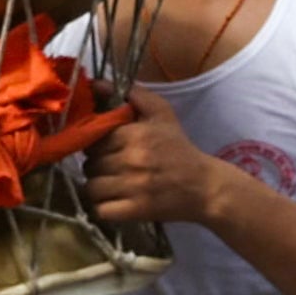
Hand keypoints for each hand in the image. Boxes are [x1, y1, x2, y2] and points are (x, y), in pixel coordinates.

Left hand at [82, 86, 228, 227]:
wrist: (205, 187)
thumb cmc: (179, 148)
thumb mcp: (162, 114)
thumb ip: (134, 95)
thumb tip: (98, 83)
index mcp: (136, 134)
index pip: (93, 138)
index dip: (95, 143)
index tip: (106, 148)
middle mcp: (132, 160)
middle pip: (89, 163)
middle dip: (96, 165)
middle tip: (111, 167)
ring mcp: (133, 187)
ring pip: (91, 187)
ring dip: (98, 187)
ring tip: (112, 184)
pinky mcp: (136, 211)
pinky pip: (100, 210)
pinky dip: (104, 207)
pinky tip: (114, 201)